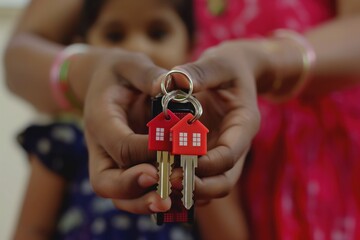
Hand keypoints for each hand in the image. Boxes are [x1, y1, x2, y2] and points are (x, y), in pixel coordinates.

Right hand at [83, 49, 170, 213]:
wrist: (104, 82)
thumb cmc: (119, 72)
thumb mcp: (131, 64)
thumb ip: (147, 74)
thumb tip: (169, 84)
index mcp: (100, 119)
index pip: (120, 144)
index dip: (147, 151)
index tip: (176, 149)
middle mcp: (99, 146)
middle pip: (106, 182)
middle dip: (134, 189)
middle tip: (163, 194)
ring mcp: (108, 159)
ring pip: (117, 194)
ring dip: (142, 202)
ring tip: (170, 203)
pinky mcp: (121, 165)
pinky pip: (131, 190)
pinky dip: (148, 196)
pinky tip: (173, 196)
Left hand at [174, 40, 265, 199]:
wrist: (235, 73)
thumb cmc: (228, 67)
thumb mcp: (217, 63)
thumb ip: (198, 72)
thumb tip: (173, 81)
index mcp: (244, 124)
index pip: (229, 155)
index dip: (205, 163)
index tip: (178, 162)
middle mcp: (237, 144)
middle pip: (224, 180)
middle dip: (197, 186)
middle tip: (168, 182)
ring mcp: (223, 152)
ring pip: (212, 184)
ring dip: (189, 189)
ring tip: (161, 184)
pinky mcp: (211, 154)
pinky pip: (200, 178)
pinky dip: (184, 183)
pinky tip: (162, 179)